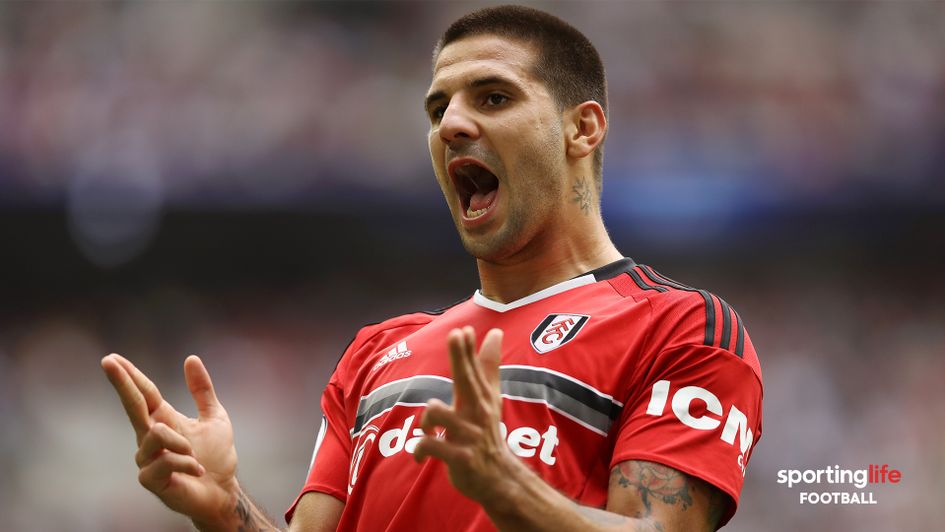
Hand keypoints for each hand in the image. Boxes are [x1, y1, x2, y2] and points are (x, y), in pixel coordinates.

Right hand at [101, 353, 237, 525]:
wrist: (222, 491)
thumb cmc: (215, 457)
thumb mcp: (215, 416)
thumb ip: (202, 390)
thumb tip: (191, 358)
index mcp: (163, 419)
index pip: (144, 393)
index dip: (129, 376)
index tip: (112, 359)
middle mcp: (149, 437)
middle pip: (133, 406)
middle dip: (122, 384)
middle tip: (107, 361)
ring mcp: (147, 459)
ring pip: (157, 434)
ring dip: (182, 443)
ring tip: (195, 456)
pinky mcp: (150, 480)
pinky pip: (167, 460)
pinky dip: (188, 463)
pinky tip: (196, 470)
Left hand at [414, 327, 521, 502]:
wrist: (497, 476)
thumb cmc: (486, 431)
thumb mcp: (490, 398)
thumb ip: (489, 366)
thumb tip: (495, 333)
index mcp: (482, 399)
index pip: (474, 369)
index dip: (468, 349)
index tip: (463, 329)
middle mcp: (477, 413)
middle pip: (467, 381)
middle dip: (461, 358)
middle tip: (455, 335)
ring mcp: (469, 436)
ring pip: (438, 413)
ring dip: (426, 420)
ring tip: (428, 430)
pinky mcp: (460, 457)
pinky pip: (431, 445)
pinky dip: (420, 448)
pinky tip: (421, 455)